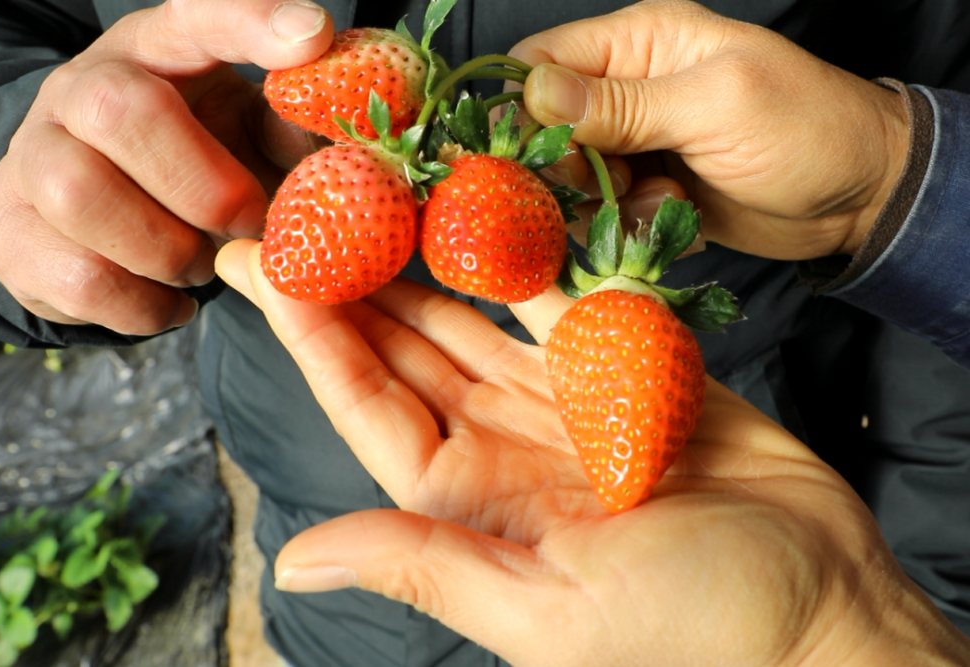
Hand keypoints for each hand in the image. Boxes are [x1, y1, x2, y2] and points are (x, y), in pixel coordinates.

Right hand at [0, 0, 333, 333]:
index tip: (314, 37)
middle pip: (120, 111)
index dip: (250, 24)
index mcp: (154, 53)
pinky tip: (170, 302)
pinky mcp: (11, 233)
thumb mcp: (245, 139)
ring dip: (169, 250)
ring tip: (201, 264)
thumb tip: (350, 141)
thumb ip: (290, 134)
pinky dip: (145, 305)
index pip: (194, 17)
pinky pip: (80, 278)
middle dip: (204, 185)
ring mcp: (33, 159)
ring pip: (82, 198)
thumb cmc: (189, 169)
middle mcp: (80, 91)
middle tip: (251, 223)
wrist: (92, 227)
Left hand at [215, 239, 969, 666]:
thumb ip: (426, 566)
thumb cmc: (695, 632)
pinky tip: (483, 208)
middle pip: (405, 346)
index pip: (366, 402)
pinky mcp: (624, 369)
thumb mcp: (546, 610)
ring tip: (374, 192)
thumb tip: (296, 562)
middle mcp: (499, 445)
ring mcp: (559, 402)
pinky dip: (523, 254)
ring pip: (470, 314)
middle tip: (300, 204)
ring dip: (421, 257)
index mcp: (466, 502)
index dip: (310, 333)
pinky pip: (560, 299)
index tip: (261, 264)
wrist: (823, 607)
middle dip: (348, 280)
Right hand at [510, 0, 909, 259]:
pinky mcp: (650, 190)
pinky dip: (631, 225)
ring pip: (574, 178)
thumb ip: (623, 104)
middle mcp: (630, 89)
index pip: (542, 61)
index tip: (542, 154)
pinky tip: (678, 218)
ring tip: (663, 202)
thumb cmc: (806, 130)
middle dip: (570, 166)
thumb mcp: (715, 105)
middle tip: (612, 185)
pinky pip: (607, 212)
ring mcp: (639, 144)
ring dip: (607, 202)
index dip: (525, 108)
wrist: (860, 197)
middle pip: (547, 129)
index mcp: (641, 43)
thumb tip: (534, 93)